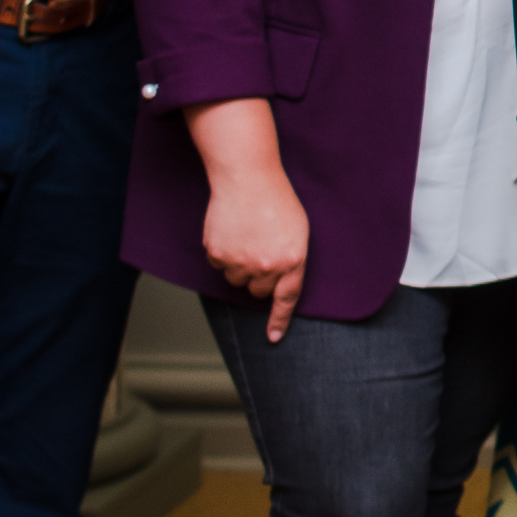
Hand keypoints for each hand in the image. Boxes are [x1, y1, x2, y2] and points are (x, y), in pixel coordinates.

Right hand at [186, 98, 310, 341]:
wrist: (248, 179)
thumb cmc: (277, 201)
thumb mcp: (298, 231)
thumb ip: (290, 260)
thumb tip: (276, 285)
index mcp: (293, 260)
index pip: (287, 298)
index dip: (279, 320)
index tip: (274, 337)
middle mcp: (267, 266)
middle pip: (259, 291)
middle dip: (260, 278)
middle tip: (260, 250)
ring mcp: (241, 262)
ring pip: (237, 281)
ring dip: (240, 266)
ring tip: (247, 236)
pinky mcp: (219, 255)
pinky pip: (220, 267)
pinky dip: (224, 254)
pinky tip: (232, 232)